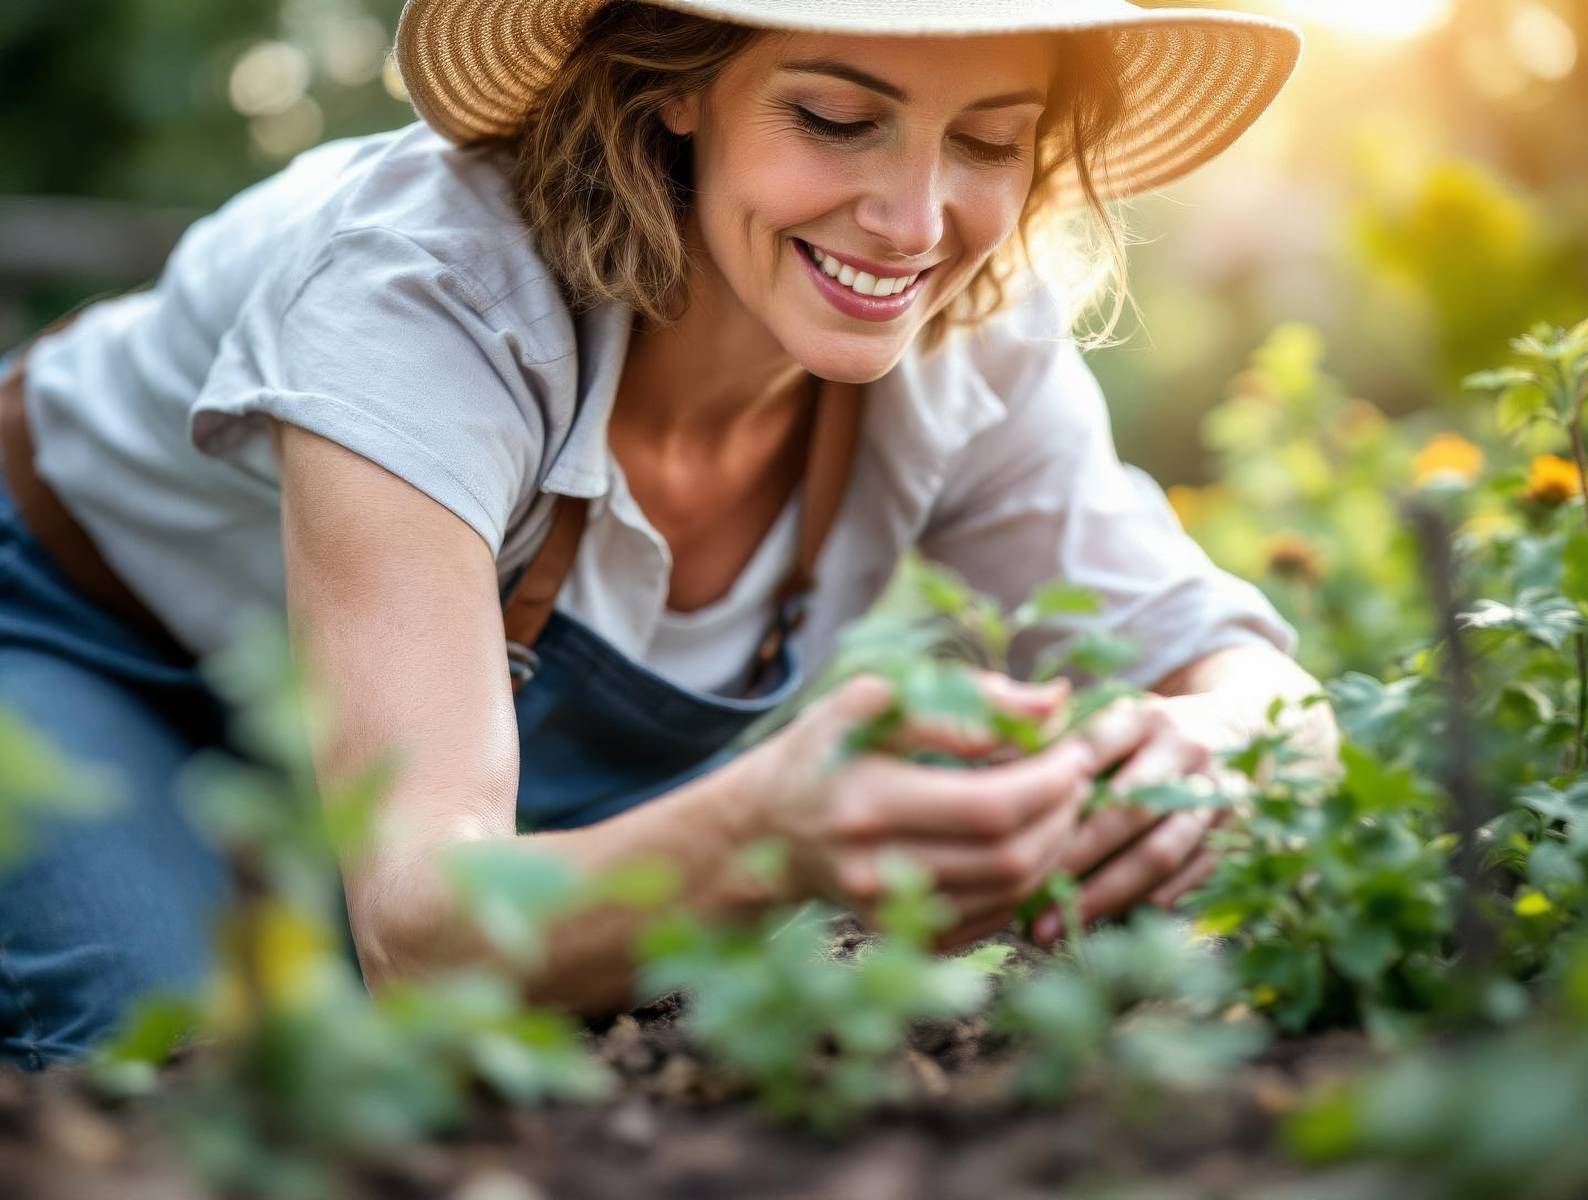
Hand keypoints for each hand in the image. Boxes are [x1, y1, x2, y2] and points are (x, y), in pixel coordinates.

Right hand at [740, 672, 1098, 948]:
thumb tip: (1052, 703)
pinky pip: (991, 918)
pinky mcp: (900, 935)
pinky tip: (1027, 840)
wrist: (764, 826)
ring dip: (1055, 846)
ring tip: (1059, 803)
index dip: (1049, 780)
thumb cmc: (824, 748)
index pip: (989, 805)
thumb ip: (965, 696)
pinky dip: (1027, 880)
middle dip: (1062, 814)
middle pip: (1009, 856)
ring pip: (1009, 893)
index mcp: (867, 801)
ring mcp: (887, 911)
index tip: (1071, 748)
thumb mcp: (874, 701)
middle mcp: (874, 868)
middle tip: (1076, 775)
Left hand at [1030, 692, 1247, 945]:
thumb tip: (985, 771)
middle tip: (1020, 896)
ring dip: (1101, 896)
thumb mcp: (1100, 718)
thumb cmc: (1137, 735)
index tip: (1007, 827)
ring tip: (1049, 930)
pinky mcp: (1233, 837)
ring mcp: (1217, 796)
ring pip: (1158, 854)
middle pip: (1126, 810)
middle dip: (1071, 858)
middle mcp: (1188, 750)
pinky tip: (1092, 928)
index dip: (1051, 789)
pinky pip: (1183, 882)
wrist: (1234, 732)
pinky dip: (1137, 907)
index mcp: (1144, 715)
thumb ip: (1043, 737)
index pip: (1091, 749)